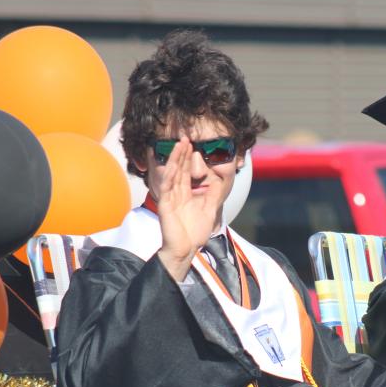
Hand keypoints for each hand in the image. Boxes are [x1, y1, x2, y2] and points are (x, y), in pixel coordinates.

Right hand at [152, 137, 224, 280]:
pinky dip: (170, 174)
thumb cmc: (194, 233)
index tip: (192, 144)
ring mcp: (170, 198)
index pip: (187, 173)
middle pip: (179, 169)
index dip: (189, 159)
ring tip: (180, 144)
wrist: (186, 249)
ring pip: (173, 174)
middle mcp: (176, 193)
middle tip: (185, 137)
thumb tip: (220, 181)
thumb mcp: (209, 209)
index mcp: (186, 194)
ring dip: (176, 159)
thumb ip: (213, 195)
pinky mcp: (165, 204)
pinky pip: (167, 187)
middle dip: (182, 154)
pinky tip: (173, 163)